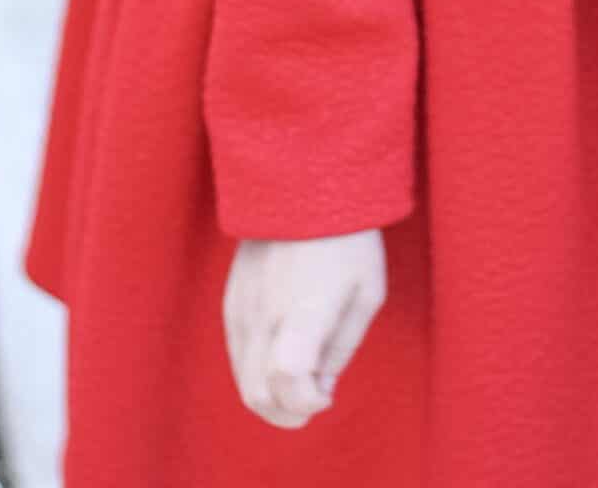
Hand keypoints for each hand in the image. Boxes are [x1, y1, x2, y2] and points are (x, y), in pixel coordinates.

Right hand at [224, 228, 387, 428]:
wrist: (302, 183)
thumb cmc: (348, 238)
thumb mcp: (367, 293)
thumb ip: (343, 348)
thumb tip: (321, 386)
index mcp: (303, 311)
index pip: (287, 381)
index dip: (307, 403)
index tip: (327, 394)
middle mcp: (264, 314)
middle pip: (257, 395)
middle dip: (286, 413)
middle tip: (313, 398)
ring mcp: (241, 307)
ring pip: (242, 379)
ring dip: (270, 394)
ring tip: (301, 376)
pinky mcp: (230, 299)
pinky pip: (236, 353)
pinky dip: (256, 369)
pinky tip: (283, 350)